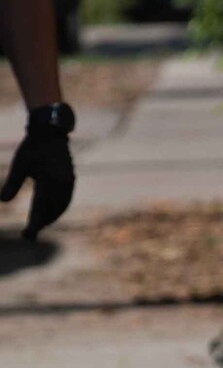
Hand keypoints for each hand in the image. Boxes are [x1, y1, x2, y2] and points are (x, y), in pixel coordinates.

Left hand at [0, 124, 74, 238]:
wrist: (50, 132)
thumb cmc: (31, 147)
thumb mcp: (18, 164)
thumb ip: (11, 183)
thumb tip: (3, 201)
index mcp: (49, 180)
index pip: (41, 209)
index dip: (34, 225)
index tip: (27, 236)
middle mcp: (62, 184)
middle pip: (52, 212)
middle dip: (41, 224)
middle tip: (28, 234)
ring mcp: (69, 182)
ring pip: (61, 207)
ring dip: (50, 218)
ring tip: (39, 225)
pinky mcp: (71, 180)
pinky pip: (66, 200)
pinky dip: (58, 210)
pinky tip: (50, 213)